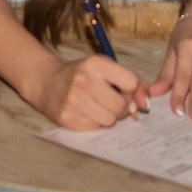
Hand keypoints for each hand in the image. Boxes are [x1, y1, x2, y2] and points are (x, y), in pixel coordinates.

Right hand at [34, 52, 150, 129]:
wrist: (46, 82)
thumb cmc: (81, 74)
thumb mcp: (104, 67)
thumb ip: (129, 80)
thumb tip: (145, 102)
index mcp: (95, 64)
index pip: (131, 82)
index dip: (132, 90)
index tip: (124, 90)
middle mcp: (84, 81)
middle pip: (121, 105)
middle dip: (121, 107)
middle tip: (111, 101)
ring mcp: (74, 101)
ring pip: (110, 120)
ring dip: (108, 116)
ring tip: (97, 106)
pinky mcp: (68, 118)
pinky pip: (95, 128)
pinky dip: (94, 122)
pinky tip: (85, 112)